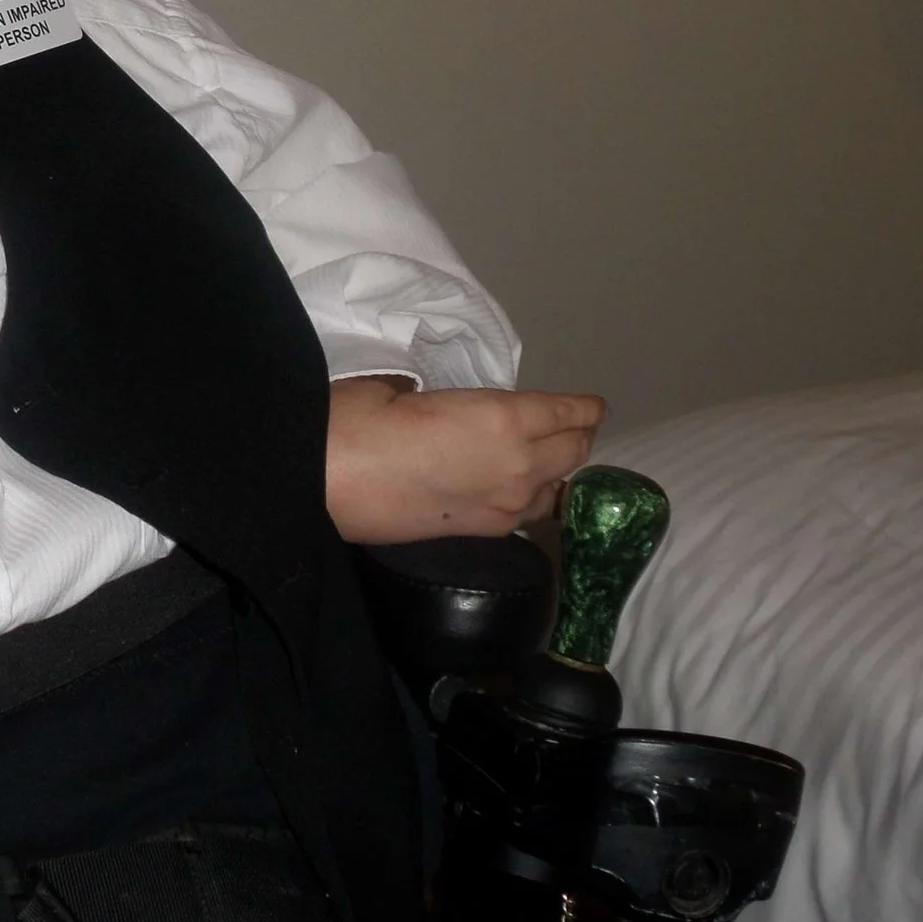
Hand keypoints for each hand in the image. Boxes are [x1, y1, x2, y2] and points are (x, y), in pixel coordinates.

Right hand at [325, 379, 606, 544]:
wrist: (329, 485)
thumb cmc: (359, 423)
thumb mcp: (400, 388)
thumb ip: (435, 396)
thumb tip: (434, 402)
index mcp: (503, 419)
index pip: (566, 412)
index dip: (584, 407)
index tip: (593, 405)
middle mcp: (519, 465)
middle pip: (573, 451)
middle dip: (579, 435)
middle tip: (575, 427)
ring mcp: (506, 505)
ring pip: (558, 487)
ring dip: (561, 470)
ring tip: (552, 460)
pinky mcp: (485, 533)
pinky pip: (529, 512)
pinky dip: (535, 497)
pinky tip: (521, 491)